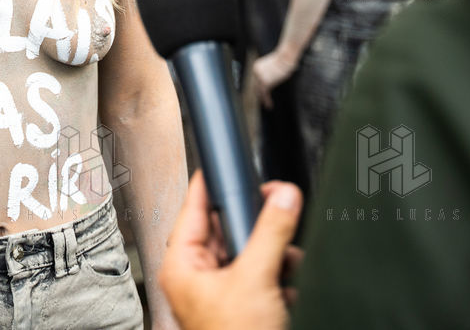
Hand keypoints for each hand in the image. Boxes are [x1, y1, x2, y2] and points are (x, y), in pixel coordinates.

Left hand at [159, 172, 302, 329]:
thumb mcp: (255, 278)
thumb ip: (271, 233)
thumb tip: (283, 197)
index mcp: (182, 267)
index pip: (191, 210)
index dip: (208, 185)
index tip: (219, 164)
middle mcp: (197, 278)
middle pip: (226, 230)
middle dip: (255, 224)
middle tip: (276, 203)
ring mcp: (220, 293)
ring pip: (247, 254)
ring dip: (272, 253)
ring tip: (286, 255)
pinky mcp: (242, 306)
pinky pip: (260, 276)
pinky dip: (276, 275)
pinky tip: (287, 281)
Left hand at [252, 50, 298, 108]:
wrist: (285, 57)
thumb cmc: (284, 59)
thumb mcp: (273, 65)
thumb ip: (269, 72)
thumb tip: (273, 79)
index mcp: (257, 67)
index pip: (256, 80)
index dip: (258, 87)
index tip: (261, 93)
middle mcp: (256, 72)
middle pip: (256, 86)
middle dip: (259, 94)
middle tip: (263, 101)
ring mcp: (259, 77)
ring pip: (259, 91)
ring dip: (263, 99)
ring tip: (267, 105)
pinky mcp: (265, 82)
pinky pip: (264, 94)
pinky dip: (267, 100)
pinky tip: (269, 105)